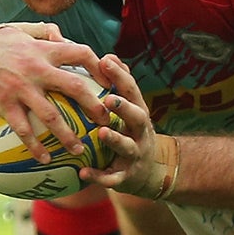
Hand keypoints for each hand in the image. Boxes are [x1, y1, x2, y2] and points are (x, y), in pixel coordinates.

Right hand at [0, 23, 113, 162]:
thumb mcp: (20, 30)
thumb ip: (43, 33)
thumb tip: (61, 35)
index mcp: (43, 50)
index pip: (81, 53)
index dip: (100, 66)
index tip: (112, 82)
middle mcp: (36, 68)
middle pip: (74, 87)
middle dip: (94, 105)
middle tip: (107, 121)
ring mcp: (20, 87)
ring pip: (51, 115)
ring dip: (67, 135)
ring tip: (79, 150)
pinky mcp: (3, 103)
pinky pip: (23, 129)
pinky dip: (35, 146)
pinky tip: (45, 159)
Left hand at [77, 54, 173, 197]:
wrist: (150, 173)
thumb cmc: (131, 134)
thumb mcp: (131, 109)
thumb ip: (120, 86)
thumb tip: (108, 55)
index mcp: (138, 113)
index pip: (131, 90)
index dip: (120, 76)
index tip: (105, 60)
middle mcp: (141, 132)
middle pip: (137, 116)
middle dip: (124, 107)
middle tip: (108, 98)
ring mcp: (136, 154)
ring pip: (128, 146)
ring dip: (115, 139)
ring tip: (102, 132)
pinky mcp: (127, 176)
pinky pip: (113, 178)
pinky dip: (99, 176)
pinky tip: (83, 173)